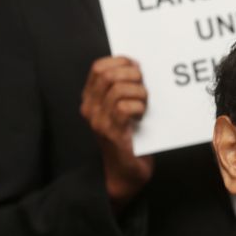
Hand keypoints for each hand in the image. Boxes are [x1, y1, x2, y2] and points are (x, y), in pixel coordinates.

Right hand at [80, 56, 153, 204]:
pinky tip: (142, 115)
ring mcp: (99, 121)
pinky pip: (124, 108)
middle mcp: (91, 108)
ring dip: (139, 93)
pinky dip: (138, 107)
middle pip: (108, 75)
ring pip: (118, 90)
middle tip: (144, 86)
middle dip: (132, 74)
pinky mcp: (112, 134)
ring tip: (145, 104)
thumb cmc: (130, 138)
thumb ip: (124, 89)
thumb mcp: (122, 109)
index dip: (120, 62)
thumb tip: (138, 66)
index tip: (137, 67)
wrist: (126, 173)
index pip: (98, 67)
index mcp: (91, 99)